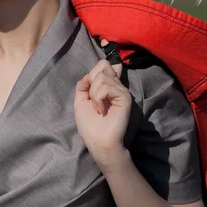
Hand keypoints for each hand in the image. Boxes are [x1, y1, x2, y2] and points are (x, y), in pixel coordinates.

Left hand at [74, 51, 131, 170]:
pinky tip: (102, 110)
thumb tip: (92, 72)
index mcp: (108, 86)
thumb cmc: (90, 124)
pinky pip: (106, 87)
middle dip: (91, 82)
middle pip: (103, 66)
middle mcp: (116, 86)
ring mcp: (121, 91)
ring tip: (98, 108)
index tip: (89, 90)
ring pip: (101, 77)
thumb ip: (84, 84)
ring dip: (93, 94)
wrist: (98, 142)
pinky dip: (98, 99)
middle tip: (93, 99)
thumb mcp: (81, 100)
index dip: (93, 74)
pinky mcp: (125, 97)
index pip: (103, 65)